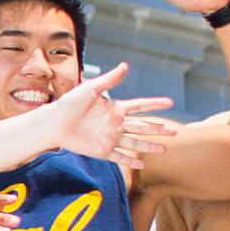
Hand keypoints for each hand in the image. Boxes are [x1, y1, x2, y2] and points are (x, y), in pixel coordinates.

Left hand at [48, 63, 176, 169]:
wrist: (54, 122)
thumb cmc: (70, 103)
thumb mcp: (90, 89)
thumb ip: (109, 80)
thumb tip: (125, 66)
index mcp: (115, 108)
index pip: (140, 106)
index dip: (154, 105)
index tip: (170, 102)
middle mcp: (116, 124)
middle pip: (142, 127)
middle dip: (158, 129)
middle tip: (175, 131)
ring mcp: (110, 138)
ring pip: (135, 143)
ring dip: (149, 146)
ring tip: (164, 149)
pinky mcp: (102, 151)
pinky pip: (120, 157)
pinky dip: (131, 161)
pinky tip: (143, 164)